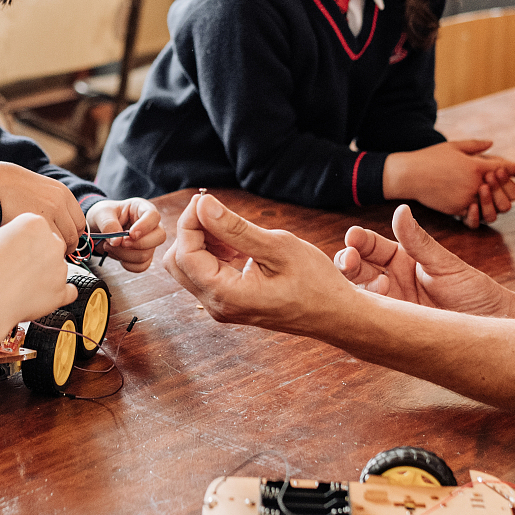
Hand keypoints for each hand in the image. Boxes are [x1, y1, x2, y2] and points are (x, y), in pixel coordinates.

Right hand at [0, 162, 87, 250]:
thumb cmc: (15, 190)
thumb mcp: (44, 191)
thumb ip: (58, 208)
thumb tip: (66, 232)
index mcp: (64, 194)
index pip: (80, 224)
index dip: (72, 236)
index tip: (64, 242)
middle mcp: (59, 203)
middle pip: (73, 236)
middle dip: (65, 247)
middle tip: (53, 251)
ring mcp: (48, 213)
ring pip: (61, 243)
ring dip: (53, 250)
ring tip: (41, 250)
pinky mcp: (35, 224)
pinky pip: (47, 244)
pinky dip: (42, 249)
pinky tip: (32, 247)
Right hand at [0, 214, 76, 342]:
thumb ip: (11, 235)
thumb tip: (14, 240)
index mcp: (35, 223)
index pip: (38, 229)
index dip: (26, 242)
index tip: (19, 249)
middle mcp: (52, 241)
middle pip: (51, 247)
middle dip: (39, 257)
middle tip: (20, 267)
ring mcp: (60, 267)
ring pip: (58, 268)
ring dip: (46, 275)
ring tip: (22, 284)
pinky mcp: (61, 290)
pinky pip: (68, 292)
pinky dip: (57, 294)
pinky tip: (42, 295)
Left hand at [85, 198, 165, 271]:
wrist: (98, 228)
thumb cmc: (103, 215)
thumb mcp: (101, 213)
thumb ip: (108, 224)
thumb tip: (117, 242)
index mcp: (142, 209)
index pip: (154, 216)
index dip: (145, 226)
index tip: (131, 234)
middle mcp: (150, 226)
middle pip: (159, 237)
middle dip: (138, 244)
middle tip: (120, 243)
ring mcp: (149, 242)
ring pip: (147, 254)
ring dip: (125, 255)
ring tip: (109, 246)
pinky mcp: (143, 256)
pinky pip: (141, 266)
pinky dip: (127, 264)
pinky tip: (116, 255)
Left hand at [165, 192, 349, 332]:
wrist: (336, 314)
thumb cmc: (316, 283)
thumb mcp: (277, 247)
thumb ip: (236, 228)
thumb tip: (203, 206)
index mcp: (227, 296)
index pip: (185, 255)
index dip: (189, 222)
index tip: (206, 200)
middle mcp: (218, 306)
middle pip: (179, 263)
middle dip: (191, 231)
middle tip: (216, 210)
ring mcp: (223, 307)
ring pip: (190, 269)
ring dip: (202, 241)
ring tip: (230, 227)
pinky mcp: (230, 303)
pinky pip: (206, 275)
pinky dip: (212, 253)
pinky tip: (236, 243)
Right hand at [336, 204, 514, 316]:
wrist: (494, 324)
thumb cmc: (474, 291)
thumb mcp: (445, 264)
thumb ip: (419, 241)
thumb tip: (401, 210)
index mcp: (401, 259)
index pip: (370, 246)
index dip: (358, 241)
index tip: (353, 237)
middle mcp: (392, 281)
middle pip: (356, 269)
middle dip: (347, 262)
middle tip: (350, 261)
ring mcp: (391, 305)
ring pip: (359, 294)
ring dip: (358, 288)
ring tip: (381, 287)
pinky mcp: (394, 328)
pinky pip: (372, 319)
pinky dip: (366, 313)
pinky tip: (374, 310)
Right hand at [382, 140, 514, 227]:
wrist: (409, 175)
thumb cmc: (431, 157)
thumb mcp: (454, 146)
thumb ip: (475, 146)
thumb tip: (492, 144)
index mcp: (477, 166)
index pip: (506, 168)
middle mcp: (475, 183)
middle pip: (503, 190)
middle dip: (507, 188)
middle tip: (504, 183)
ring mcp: (467, 198)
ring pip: (491, 204)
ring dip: (493, 200)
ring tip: (487, 193)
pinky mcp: (457, 209)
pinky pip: (475, 212)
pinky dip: (477, 208)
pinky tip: (474, 201)